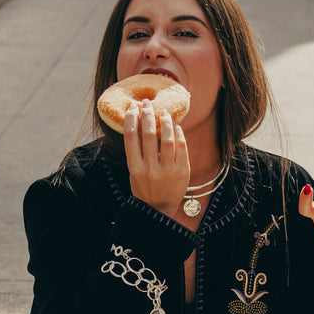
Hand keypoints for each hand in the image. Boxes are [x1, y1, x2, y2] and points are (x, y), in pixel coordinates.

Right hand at [124, 99, 189, 214]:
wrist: (158, 209)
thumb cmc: (144, 187)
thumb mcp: (134, 171)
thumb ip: (136, 151)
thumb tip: (140, 123)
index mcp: (135, 167)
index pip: (131, 136)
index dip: (132, 118)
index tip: (134, 107)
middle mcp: (150, 169)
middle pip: (149, 134)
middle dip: (148, 115)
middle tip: (148, 104)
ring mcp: (168, 171)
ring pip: (167, 139)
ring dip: (165, 122)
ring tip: (164, 113)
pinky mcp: (182, 172)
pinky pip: (182, 147)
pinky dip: (179, 133)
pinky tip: (176, 126)